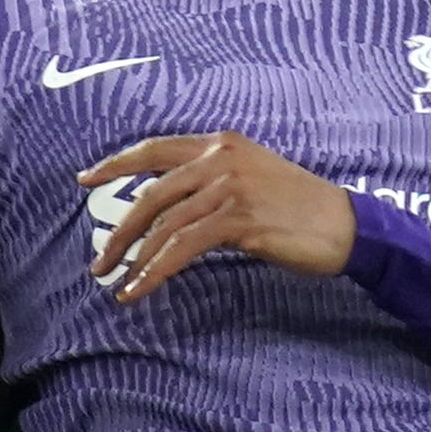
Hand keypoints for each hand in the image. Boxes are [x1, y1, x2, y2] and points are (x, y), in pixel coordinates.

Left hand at [79, 131, 357, 303]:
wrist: (345, 224)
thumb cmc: (299, 207)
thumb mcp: (251, 177)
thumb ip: (212, 180)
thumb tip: (169, 206)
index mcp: (220, 144)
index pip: (154, 149)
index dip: (116, 164)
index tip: (85, 180)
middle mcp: (220, 159)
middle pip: (150, 193)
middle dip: (119, 230)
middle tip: (98, 260)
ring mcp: (229, 188)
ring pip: (163, 225)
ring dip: (133, 258)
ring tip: (114, 282)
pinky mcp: (239, 219)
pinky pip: (182, 248)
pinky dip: (155, 271)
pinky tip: (140, 288)